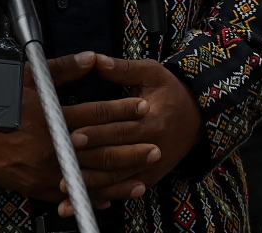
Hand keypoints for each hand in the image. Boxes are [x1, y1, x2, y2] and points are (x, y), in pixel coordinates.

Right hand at [0, 52, 142, 202]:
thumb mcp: (26, 78)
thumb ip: (62, 70)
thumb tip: (91, 59)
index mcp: (54, 118)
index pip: (99, 114)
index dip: (124, 110)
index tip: (143, 107)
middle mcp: (55, 146)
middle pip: (103, 148)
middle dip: (132, 147)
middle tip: (155, 145)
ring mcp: (48, 170)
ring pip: (93, 176)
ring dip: (120, 176)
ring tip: (143, 175)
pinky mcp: (39, 187)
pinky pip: (73, 194)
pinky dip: (94, 196)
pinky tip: (112, 197)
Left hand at [58, 55, 202, 214]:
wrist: (199, 118)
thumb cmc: (172, 92)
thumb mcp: (152, 73)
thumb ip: (123, 68)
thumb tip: (96, 60)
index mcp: (152, 120)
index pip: (120, 129)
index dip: (97, 133)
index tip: (74, 135)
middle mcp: (151, 148)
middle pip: (115, 157)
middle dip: (88, 161)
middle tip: (63, 162)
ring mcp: (150, 167)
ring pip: (117, 180)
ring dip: (90, 184)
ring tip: (66, 186)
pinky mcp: (148, 178)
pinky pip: (123, 191)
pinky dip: (102, 197)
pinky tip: (82, 201)